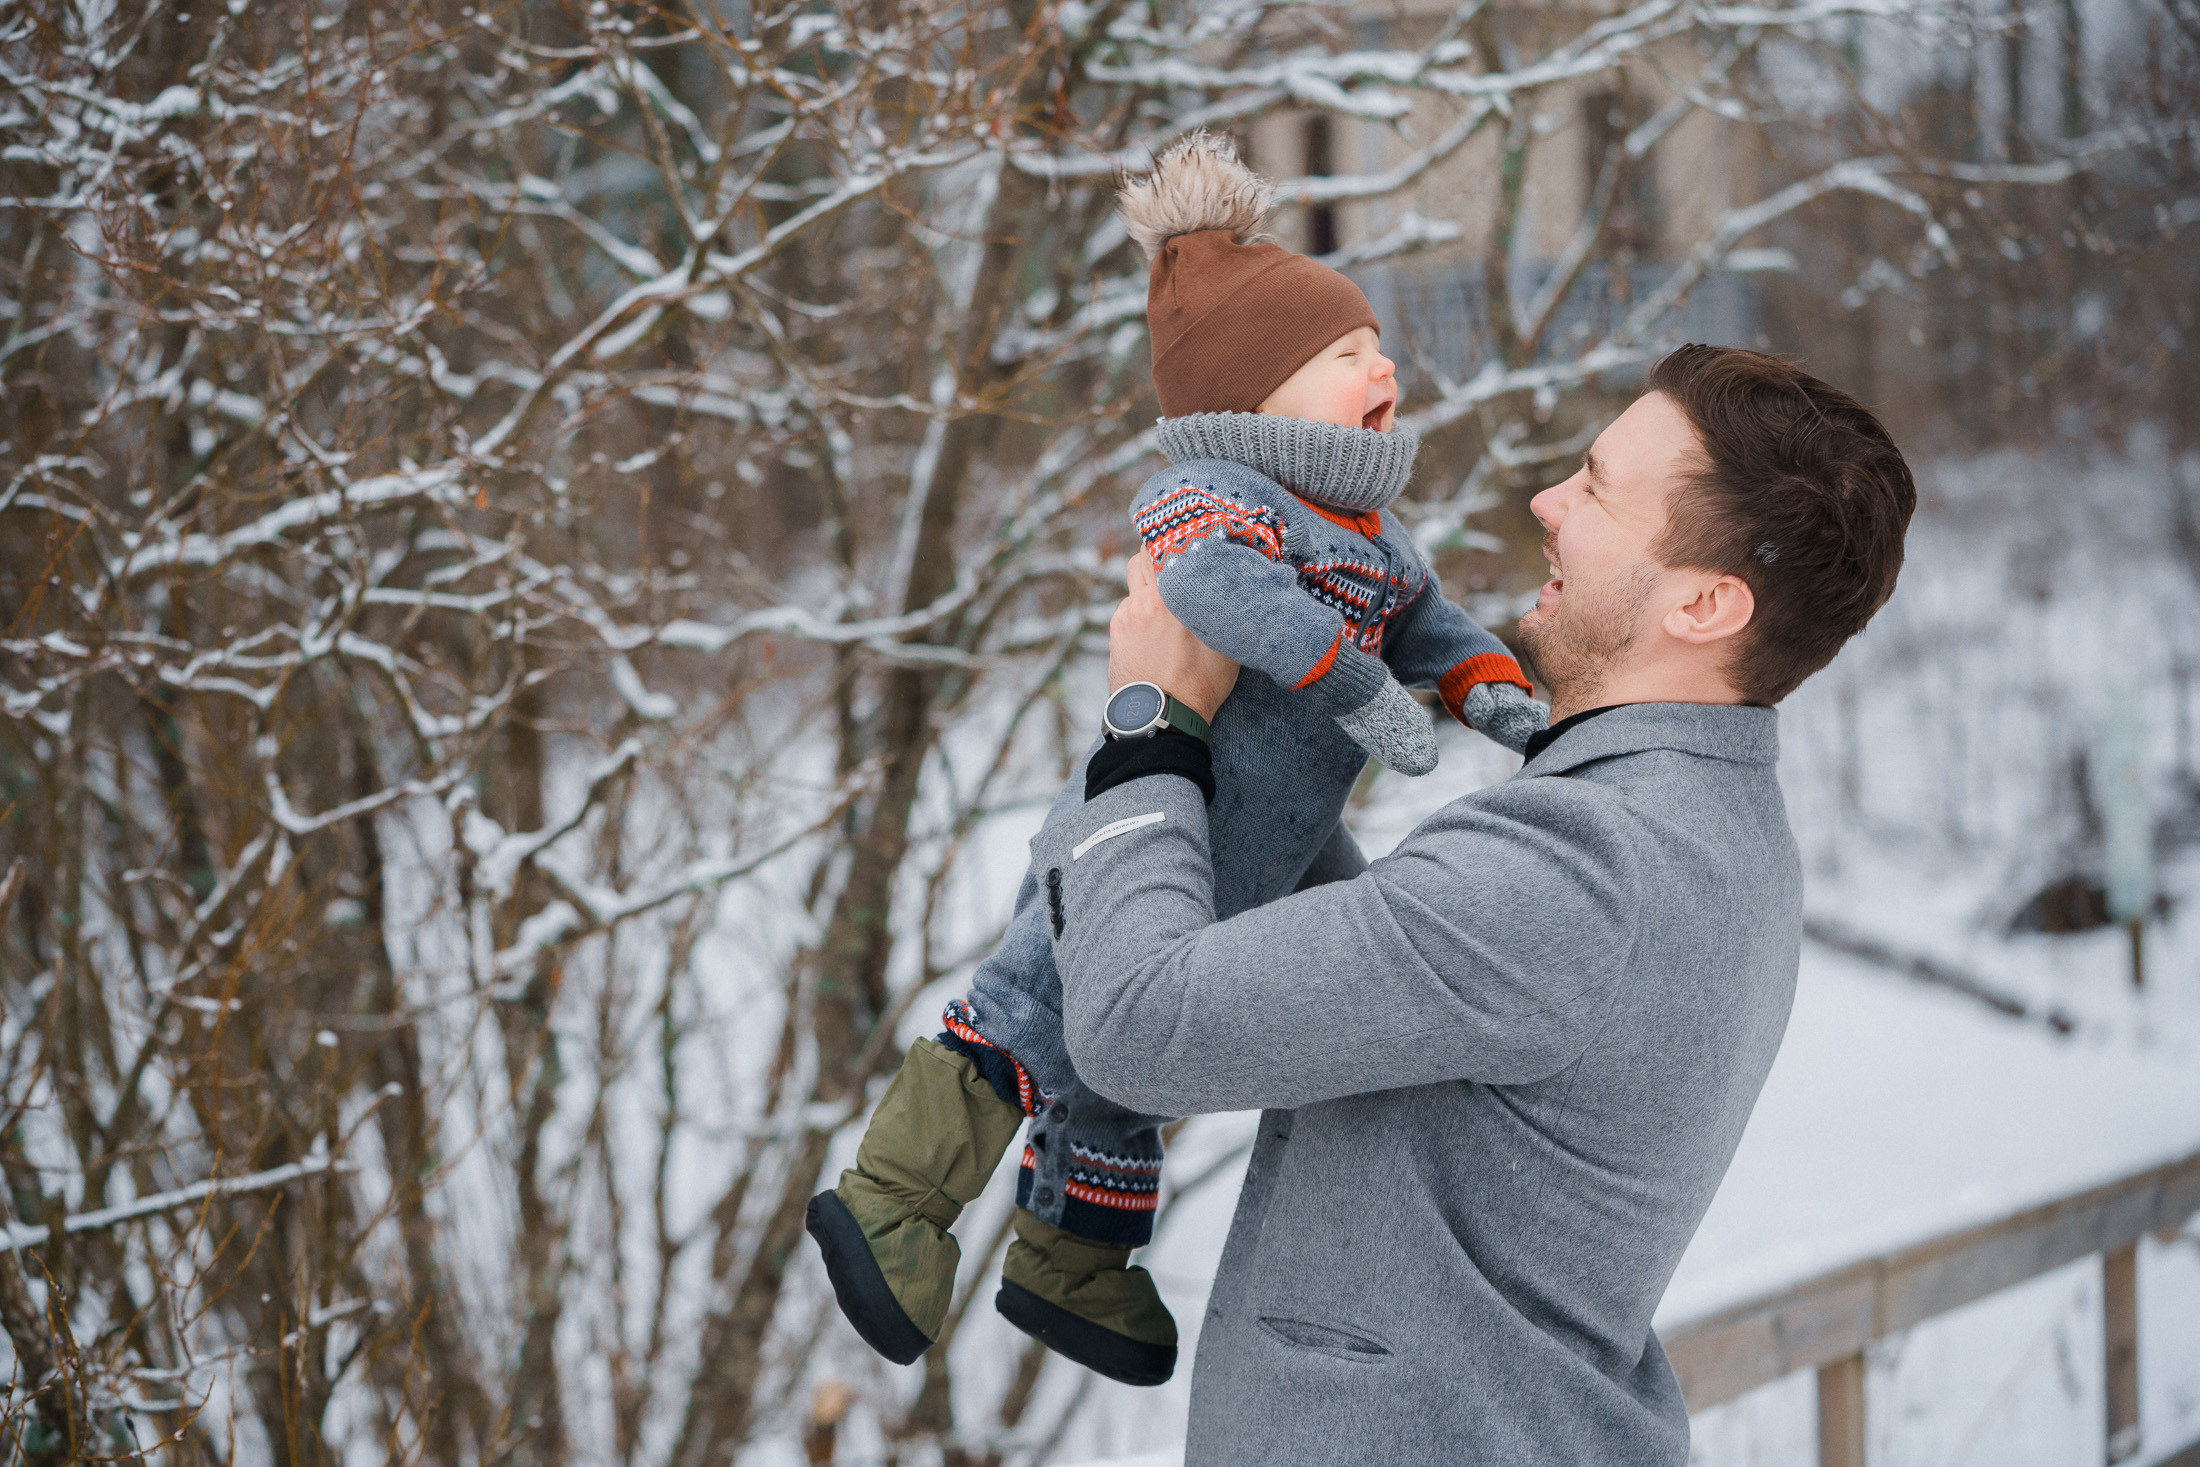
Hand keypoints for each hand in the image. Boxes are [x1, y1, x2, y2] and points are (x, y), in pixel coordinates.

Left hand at [1108, 550, 1238, 721]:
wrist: (1160, 719)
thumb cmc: (1199, 684)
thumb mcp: (1225, 643)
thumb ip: (1222, 607)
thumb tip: (1232, 584)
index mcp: (1171, 597)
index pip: (1163, 546)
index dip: (1173, 538)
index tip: (1187, 537)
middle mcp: (1143, 601)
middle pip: (1141, 557)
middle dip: (1155, 554)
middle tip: (1174, 561)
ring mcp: (1125, 617)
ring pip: (1133, 584)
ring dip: (1147, 583)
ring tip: (1168, 597)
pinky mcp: (1116, 633)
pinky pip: (1128, 608)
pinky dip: (1140, 609)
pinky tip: (1156, 627)